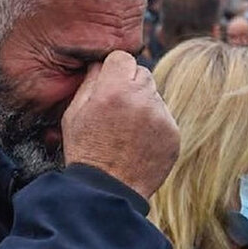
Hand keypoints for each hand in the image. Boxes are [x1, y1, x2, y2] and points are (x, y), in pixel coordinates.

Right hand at [62, 51, 179, 199]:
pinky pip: (164, 118)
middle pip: (142, 73)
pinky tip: (138, 143)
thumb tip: (100, 64)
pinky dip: (154, 126)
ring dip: (143, 105)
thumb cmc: (86, 152)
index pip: (123, 57)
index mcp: (114, 90)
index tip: (109, 82)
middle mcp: (142, 99)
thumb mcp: (74, 114)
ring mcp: (161, 117)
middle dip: (130, 85)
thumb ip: (89, 83)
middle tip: (116, 109)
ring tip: (126, 131)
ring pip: (155, 96)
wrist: (108, 192)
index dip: (113, 69)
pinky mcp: (174, 134)